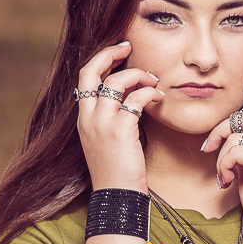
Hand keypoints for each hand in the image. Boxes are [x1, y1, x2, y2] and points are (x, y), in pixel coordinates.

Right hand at [75, 42, 163, 191]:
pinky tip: (159, 98)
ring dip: (138, 75)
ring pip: (116, 81)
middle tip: (129, 47)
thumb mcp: (106, 141)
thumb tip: (130, 97)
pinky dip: (150, 93)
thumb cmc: (117, 172)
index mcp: (83, 119)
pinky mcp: (120, 130)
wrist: (117, 196)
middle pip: (90, 70)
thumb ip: (111, 119)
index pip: (84, 78)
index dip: (101, 60)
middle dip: (109, 53)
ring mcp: (102, 123)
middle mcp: (88, 118)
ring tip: (153, 81)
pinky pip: (136, 99)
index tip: (119, 53)